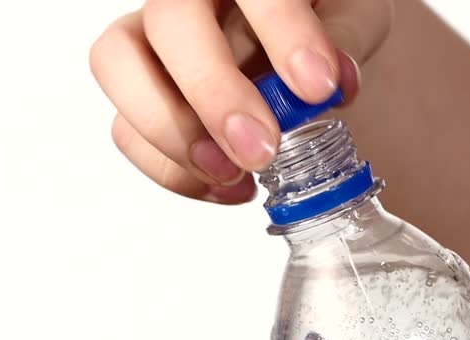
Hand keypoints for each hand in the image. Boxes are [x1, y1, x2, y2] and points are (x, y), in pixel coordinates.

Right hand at [90, 0, 392, 203]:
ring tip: (233, 175)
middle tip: (261, 149)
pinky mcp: (136, 94)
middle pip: (169, 21)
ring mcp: (148, 40)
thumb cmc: (322, 26)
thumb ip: (346, 38)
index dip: (282, 29)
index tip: (320, 87)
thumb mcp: (353, 20)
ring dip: (171, 132)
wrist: (300, 57)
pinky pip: (128, 131)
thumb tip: (336, 77)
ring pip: (116, 65)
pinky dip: (175, 171)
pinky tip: (232, 188)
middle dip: (213, 92)